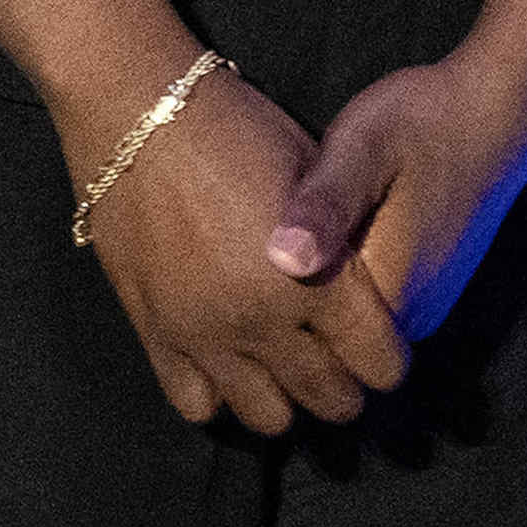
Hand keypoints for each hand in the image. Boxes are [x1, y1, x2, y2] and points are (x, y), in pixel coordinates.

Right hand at [78, 70, 406, 431]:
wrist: (137, 109)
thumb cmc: (237, 128)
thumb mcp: (315, 175)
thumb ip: (343, 244)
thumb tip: (370, 294)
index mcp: (318, 280)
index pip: (381, 365)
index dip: (388, 360)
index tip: (378, 347)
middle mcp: (264, 319)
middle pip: (330, 400)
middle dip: (344, 389)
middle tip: (335, 360)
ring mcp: (204, 332)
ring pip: (267, 417)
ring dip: (284, 398)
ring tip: (279, 365)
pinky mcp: (154, 330)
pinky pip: (195, 401)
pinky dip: (218, 393)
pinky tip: (224, 361)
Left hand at [268, 42, 526, 352]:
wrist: (493, 111)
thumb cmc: (422, 122)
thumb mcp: (361, 148)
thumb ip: (325, 205)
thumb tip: (284, 261)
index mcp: (390, 292)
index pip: (306, 329)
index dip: (264, 297)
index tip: (241, 250)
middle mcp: (413, 317)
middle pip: (326, 332)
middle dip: (289, 300)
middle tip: (260, 236)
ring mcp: (424, 307)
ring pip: (347, 321)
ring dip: (315, 289)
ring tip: (283, 231)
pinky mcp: (427, 290)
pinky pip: (369, 303)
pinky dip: (340, 279)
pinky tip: (324, 234)